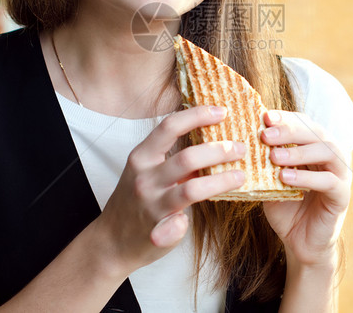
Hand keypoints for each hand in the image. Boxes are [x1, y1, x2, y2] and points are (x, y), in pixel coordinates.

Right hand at [96, 105, 245, 274]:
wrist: (111, 241)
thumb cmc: (135, 200)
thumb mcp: (147, 171)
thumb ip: (172, 156)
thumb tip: (212, 138)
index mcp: (141, 157)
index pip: (169, 127)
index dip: (197, 115)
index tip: (222, 111)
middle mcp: (144, 178)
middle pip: (187, 158)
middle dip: (219, 150)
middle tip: (241, 148)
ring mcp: (150, 205)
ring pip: (191, 189)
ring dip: (221, 181)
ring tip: (240, 176)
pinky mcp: (156, 233)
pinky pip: (178, 226)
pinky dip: (186, 223)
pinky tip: (192, 221)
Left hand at [260, 110, 351, 266]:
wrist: (300, 243)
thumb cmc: (285, 206)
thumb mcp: (270, 179)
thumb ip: (263, 160)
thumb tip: (241, 139)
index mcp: (314, 146)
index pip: (303, 123)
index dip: (285, 118)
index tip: (264, 116)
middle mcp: (331, 155)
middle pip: (315, 132)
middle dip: (289, 130)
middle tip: (266, 133)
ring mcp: (340, 174)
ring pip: (327, 151)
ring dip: (299, 151)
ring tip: (274, 156)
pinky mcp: (342, 196)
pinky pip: (328, 181)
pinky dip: (307, 178)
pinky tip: (286, 178)